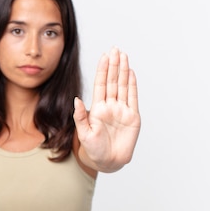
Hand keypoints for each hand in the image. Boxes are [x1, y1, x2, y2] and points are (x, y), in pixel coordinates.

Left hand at [74, 47, 140, 171]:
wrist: (108, 161)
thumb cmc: (93, 149)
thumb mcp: (84, 133)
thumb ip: (80, 116)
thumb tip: (76, 99)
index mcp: (97, 108)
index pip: (101, 84)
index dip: (102, 70)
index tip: (104, 56)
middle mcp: (110, 106)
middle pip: (112, 81)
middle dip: (114, 65)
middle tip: (115, 49)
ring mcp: (122, 110)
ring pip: (122, 86)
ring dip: (123, 71)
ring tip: (124, 56)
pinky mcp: (133, 117)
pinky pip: (133, 98)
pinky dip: (132, 85)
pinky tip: (131, 73)